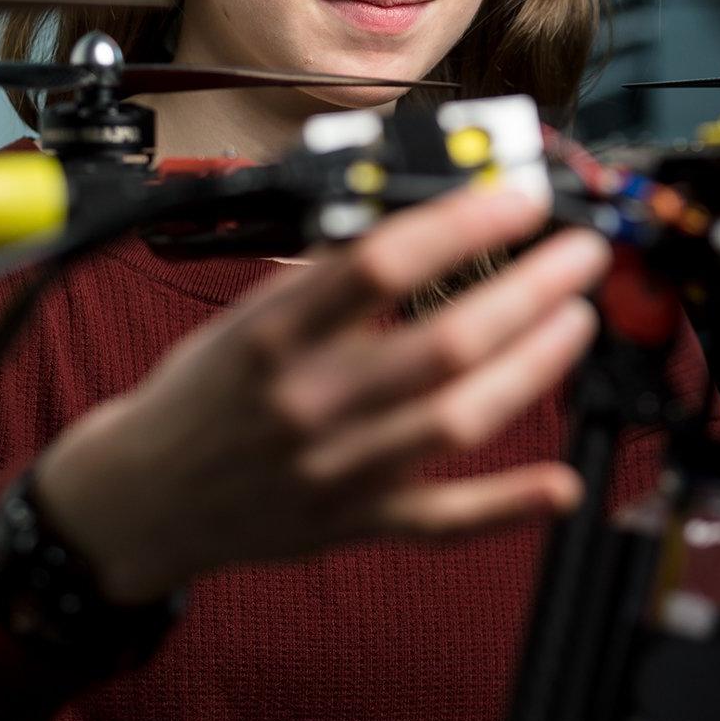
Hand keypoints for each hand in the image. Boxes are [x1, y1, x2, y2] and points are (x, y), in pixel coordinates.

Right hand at [35, 183, 606, 602]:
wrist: (139, 498)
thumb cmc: (206, 391)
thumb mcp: (248, 313)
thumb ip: (332, 278)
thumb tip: (429, 222)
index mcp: (273, 334)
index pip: (382, 265)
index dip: (464, 225)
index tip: (520, 198)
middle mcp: (308, 402)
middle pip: (444, 343)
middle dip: (529, 290)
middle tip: (580, 255)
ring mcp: (337, 469)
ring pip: (458, 419)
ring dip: (533, 366)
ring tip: (577, 319)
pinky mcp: (357, 522)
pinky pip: (442, 520)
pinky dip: (507, 505)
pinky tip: (564, 484)